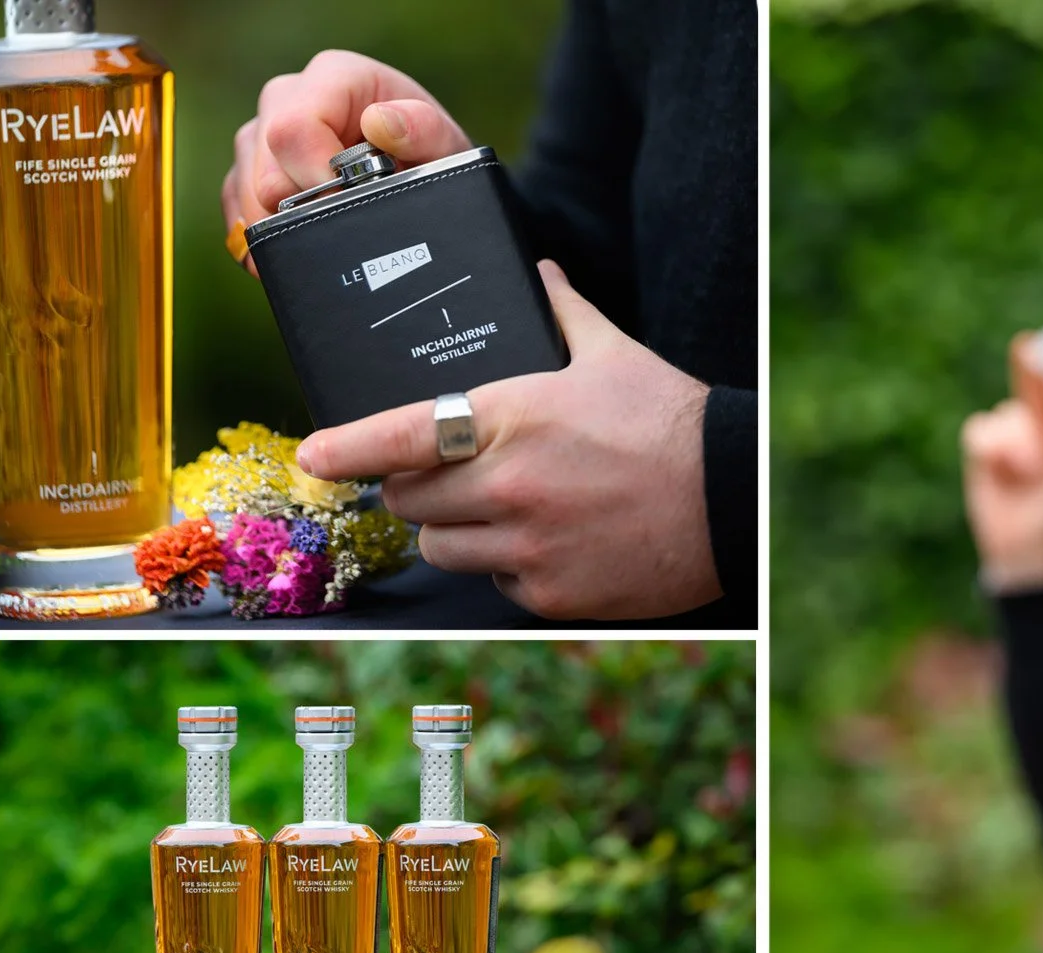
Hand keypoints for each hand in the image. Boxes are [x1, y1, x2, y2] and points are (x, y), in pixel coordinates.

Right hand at [222, 50, 471, 273]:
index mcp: (334, 78)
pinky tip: (298, 255)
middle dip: (299, 207)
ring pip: (244, 188)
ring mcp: (263, 136)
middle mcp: (288, 98)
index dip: (314, 175)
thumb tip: (381, 122)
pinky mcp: (250, 173)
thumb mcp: (444, 145)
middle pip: (262, 160)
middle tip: (343, 228)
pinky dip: (263, 244)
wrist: (421, 179)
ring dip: (280, 229)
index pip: (293, 127)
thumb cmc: (431, 157)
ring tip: (326, 245)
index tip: (346, 203)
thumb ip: (425, 130)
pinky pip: (237, 211)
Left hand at [296, 261, 721, 620]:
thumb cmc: (669, 423)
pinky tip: (541, 539)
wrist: (727, 501)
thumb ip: (561, 311)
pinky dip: (504, 563)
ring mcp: (525, 544)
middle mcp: (506, 486)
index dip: (345, 448)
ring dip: (452, 529)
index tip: (315, 454)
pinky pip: (493, 580)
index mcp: (509, 417)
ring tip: (493, 508)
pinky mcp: (547, 590)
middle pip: (408, 499)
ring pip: (441, 547)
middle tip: (439, 474)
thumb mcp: (613, 353)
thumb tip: (538, 271)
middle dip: (414, 486)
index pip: (399, 436)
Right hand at [961, 333, 1042, 592]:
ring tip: (1025, 473)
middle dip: (1035, 365)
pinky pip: (981, 428)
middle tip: (1029, 344)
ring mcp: (1015, 436)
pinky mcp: (985, 448)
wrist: (1023, 550)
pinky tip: (997, 472)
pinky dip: (989, 449)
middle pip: (1041, 385)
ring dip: (1015, 441)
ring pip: (1008, 413)